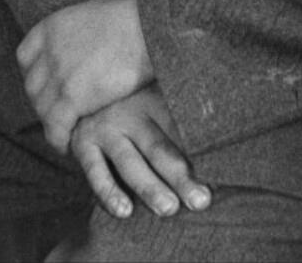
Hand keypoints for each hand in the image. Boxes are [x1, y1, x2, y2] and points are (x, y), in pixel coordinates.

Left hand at [17, 0, 154, 152]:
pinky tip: (67, 144)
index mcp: (51, 26)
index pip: (25, 57)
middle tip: (59, 111)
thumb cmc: (135, 14)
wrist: (148, 28)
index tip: (47, 84)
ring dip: (51, 122)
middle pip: (32, 86)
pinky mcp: (72, 98)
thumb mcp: (102, 0)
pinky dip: (58, 138)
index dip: (35, 74)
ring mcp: (58, 75)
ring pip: (41, 109)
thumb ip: (90, 8)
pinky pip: (55, 127)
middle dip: (43, 101)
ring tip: (65, 130)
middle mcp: (48, 50)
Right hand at [71, 84, 211, 220]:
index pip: (180, 126)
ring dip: (149, 187)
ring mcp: (106, 128)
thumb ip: (179, 123)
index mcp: (154, 98)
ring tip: (169, 208)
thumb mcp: (155, 99)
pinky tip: (125, 210)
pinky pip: (95, 172)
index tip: (219, 173)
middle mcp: (130, 112)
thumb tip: (218, 153)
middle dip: (180, 176)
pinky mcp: (83, 144)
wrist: (84, 92)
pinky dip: (109, 192)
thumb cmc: (131, 102)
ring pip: (130, 162)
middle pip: (159, 147)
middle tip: (200, 199)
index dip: (200, 151)